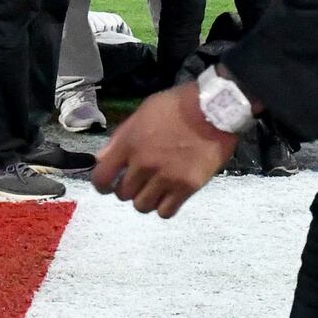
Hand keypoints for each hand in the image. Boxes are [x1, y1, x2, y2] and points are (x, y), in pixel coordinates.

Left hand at [94, 85, 235, 215]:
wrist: (215, 108)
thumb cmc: (178, 105)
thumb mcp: (143, 112)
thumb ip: (121, 137)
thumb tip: (102, 159)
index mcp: (129, 144)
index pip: (101, 178)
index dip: (102, 184)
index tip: (109, 183)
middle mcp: (144, 164)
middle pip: (123, 194)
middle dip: (128, 188)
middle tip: (140, 180)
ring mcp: (166, 177)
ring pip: (142, 206)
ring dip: (146, 199)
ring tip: (156, 188)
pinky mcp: (187, 187)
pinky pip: (166, 212)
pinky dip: (165, 207)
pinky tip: (170, 195)